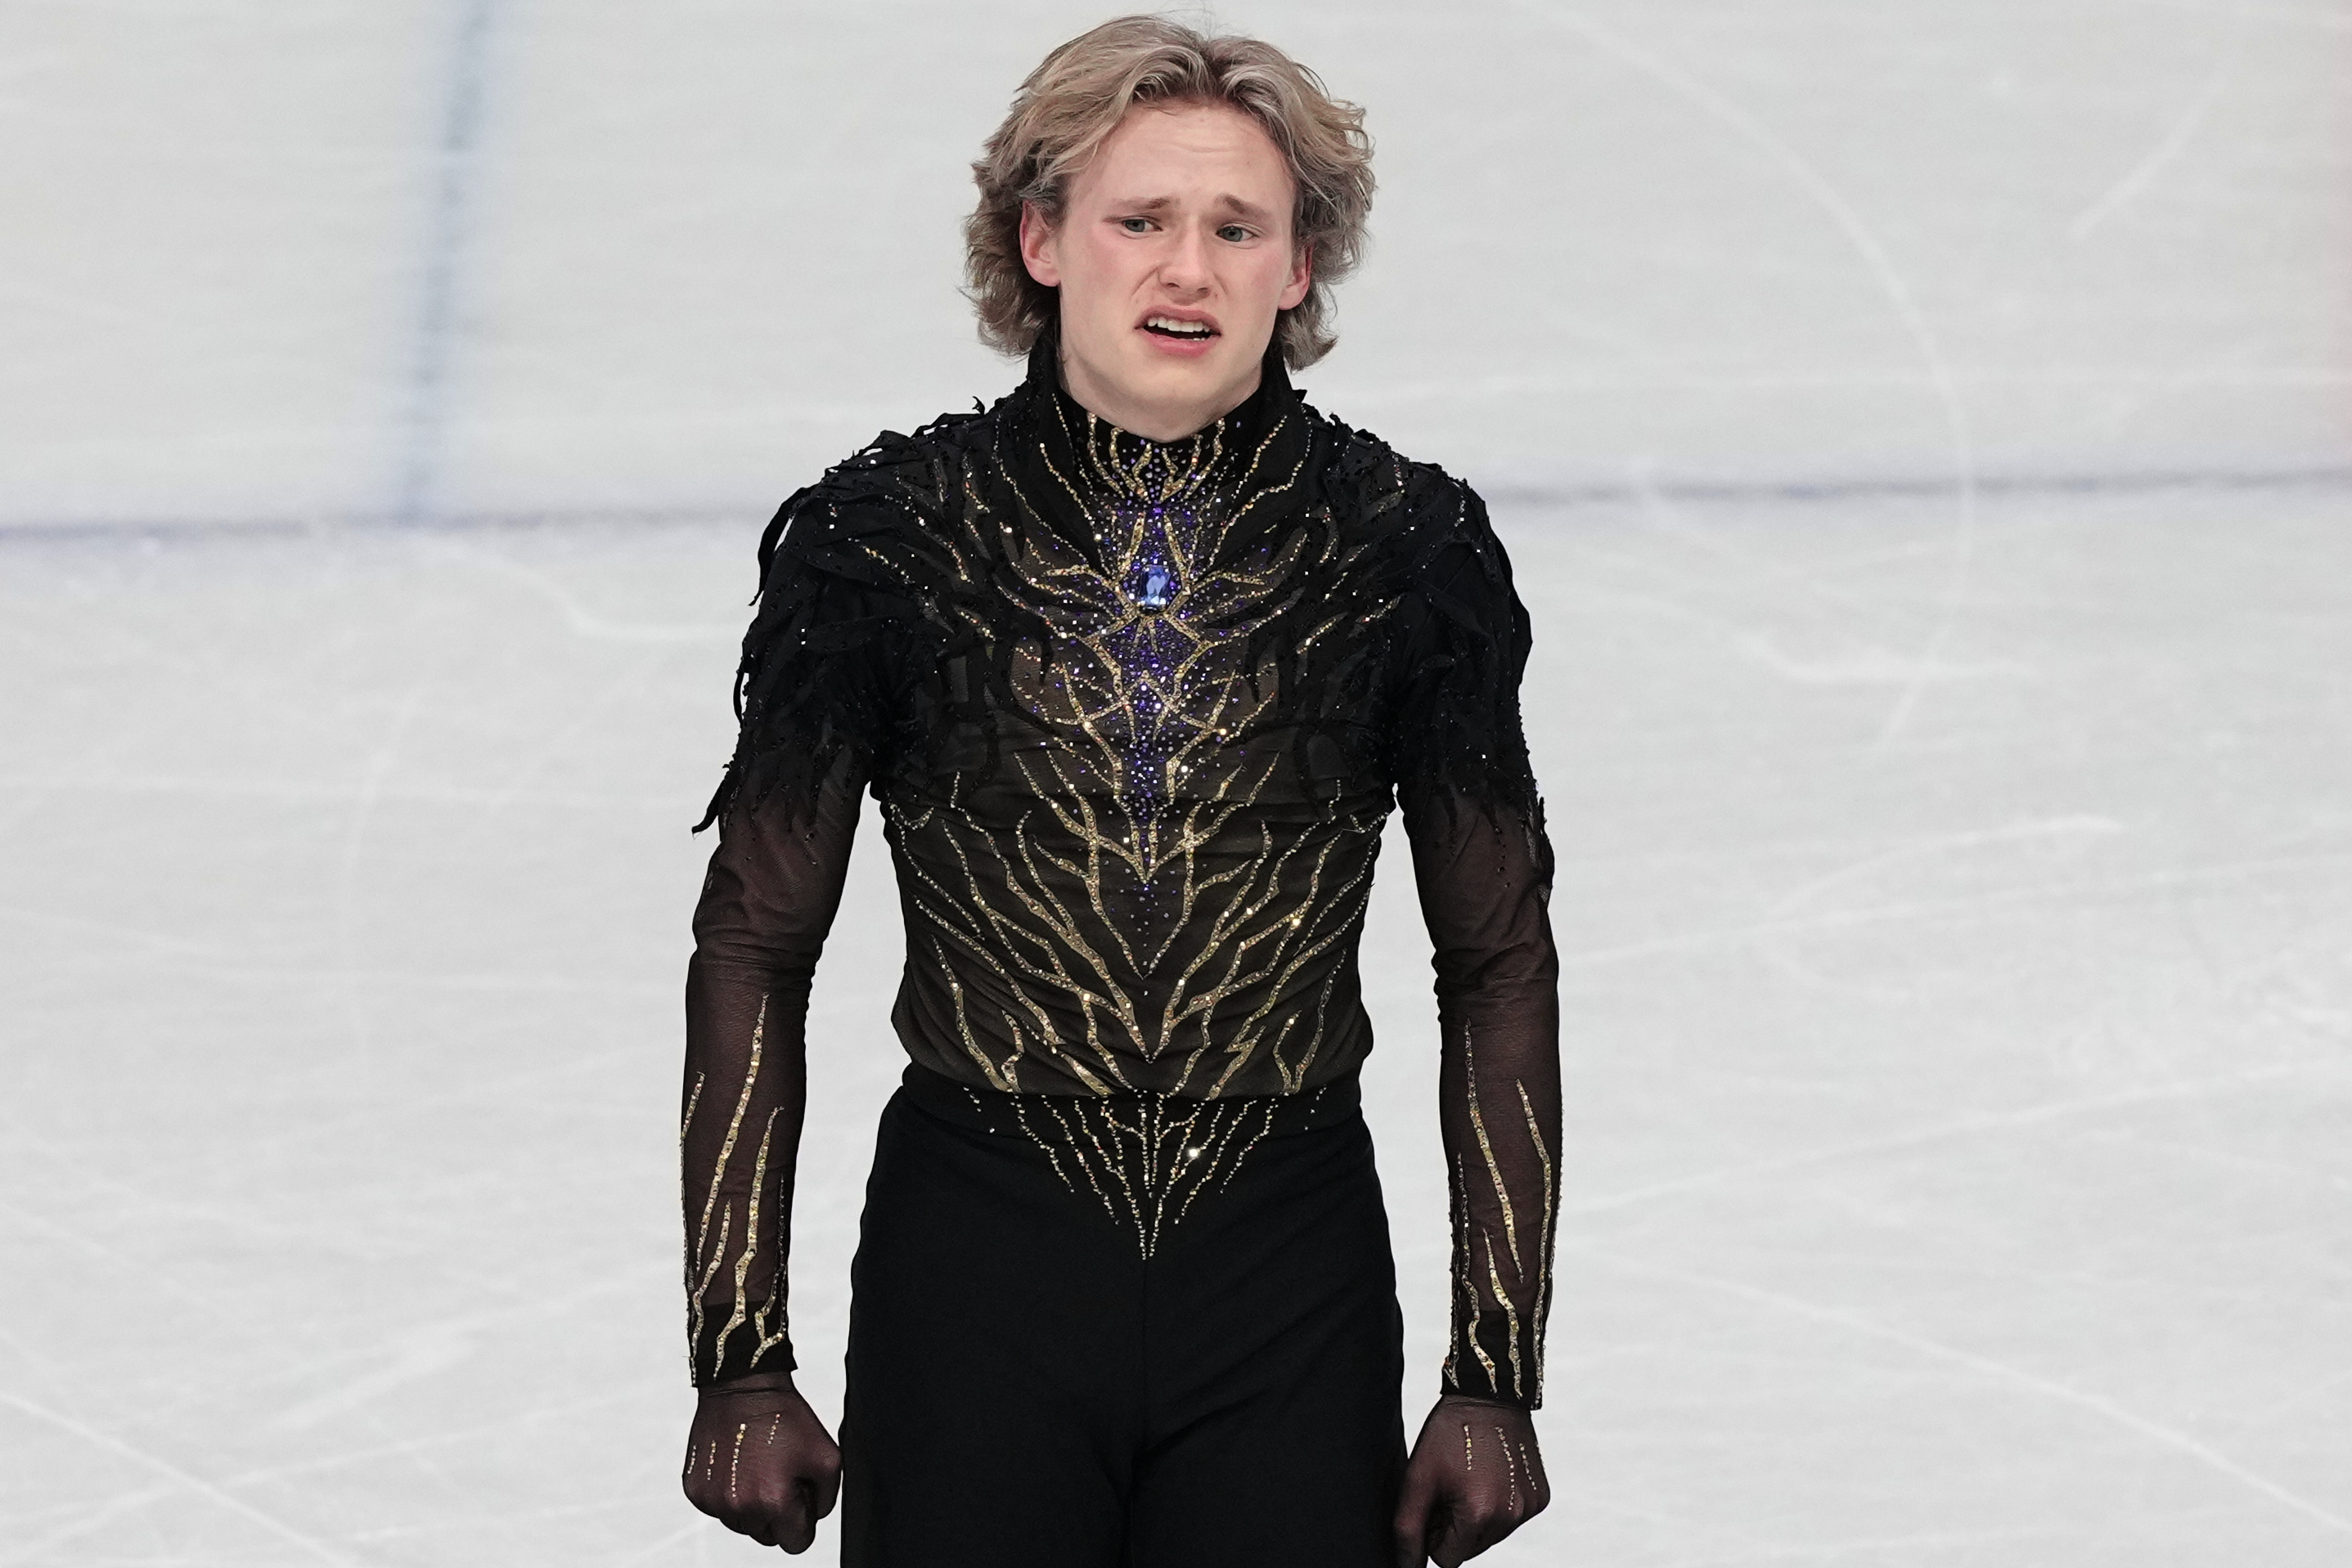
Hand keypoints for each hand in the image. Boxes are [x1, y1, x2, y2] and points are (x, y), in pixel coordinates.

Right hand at [681, 1374, 841, 1551]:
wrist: (742, 1388)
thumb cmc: (784, 1417)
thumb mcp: (828, 1456)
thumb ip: (827, 1499)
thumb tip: (812, 1517)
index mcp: (774, 1501)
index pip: (796, 1544)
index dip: (804, 1521)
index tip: (801, 1497)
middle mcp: (740, 1507)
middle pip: (767, 1537)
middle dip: (778, 1514)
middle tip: (780, 1476)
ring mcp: (713, 1501)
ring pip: (742, 1525)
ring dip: (752, 1505)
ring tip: (758, 1466)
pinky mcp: (695, 1491)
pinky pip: (719, 1508)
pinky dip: (729, 1494)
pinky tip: (738, 1464)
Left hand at [1393, 1394, 1549, 1566]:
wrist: (1489, 1394)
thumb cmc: (1450, 1432)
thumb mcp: (1418, 1479)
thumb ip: (1408, 1529)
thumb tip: (1407, 1567)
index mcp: (1481, 1515)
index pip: (1447, 1559)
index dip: (1434, 1532)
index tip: (1435, 1500)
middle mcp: (1512, 1517)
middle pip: (1471, 1549)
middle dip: (1456, 1526)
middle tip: (1451, 1486)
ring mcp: (1530, 1507)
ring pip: (1492, 1536)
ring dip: (1477, 1517)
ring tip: (1470, 1477)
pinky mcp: (1540, 1497)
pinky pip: (1512, 1518)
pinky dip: (1499, 1505)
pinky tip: (1491, 1474)